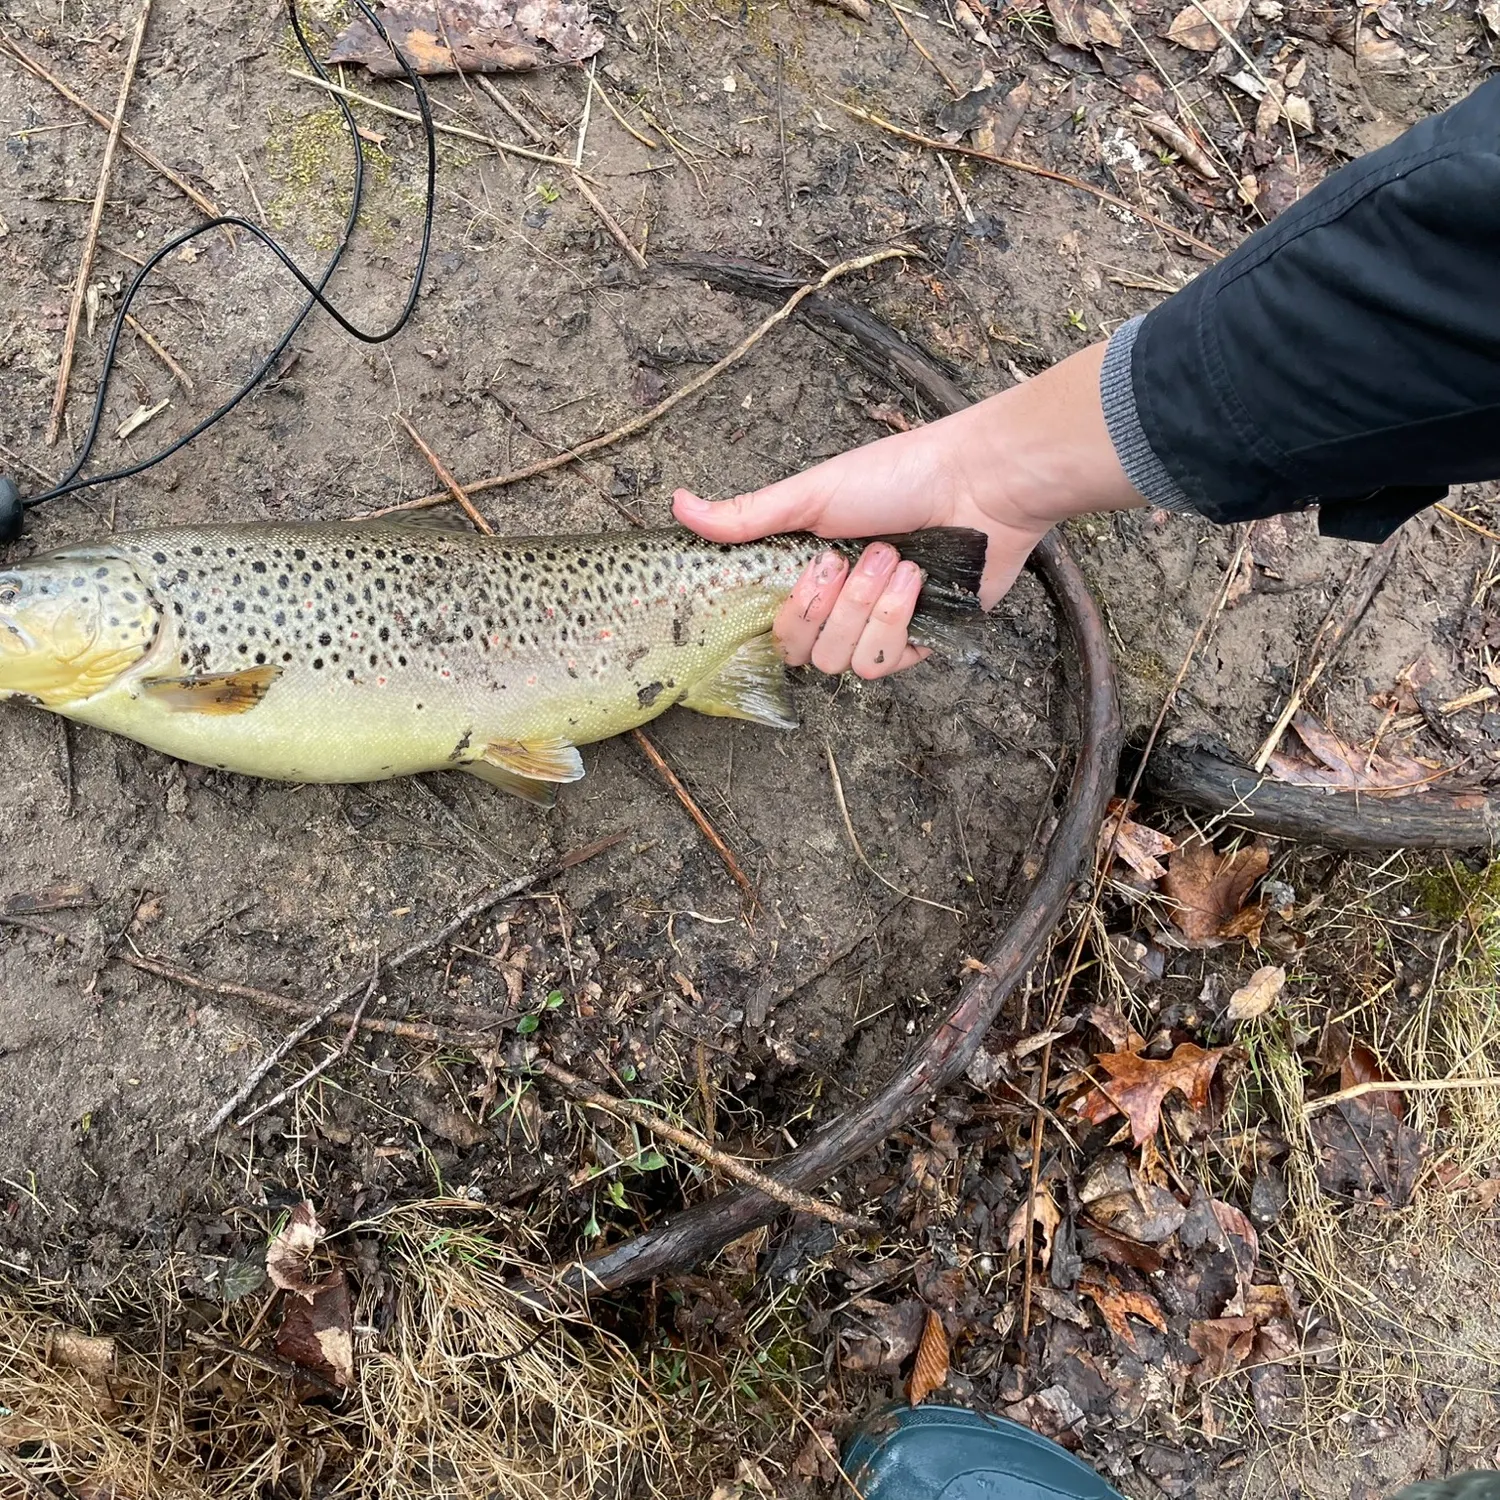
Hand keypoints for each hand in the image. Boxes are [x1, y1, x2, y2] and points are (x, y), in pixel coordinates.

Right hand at [673, 341, 1143, 678]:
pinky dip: (902, 621)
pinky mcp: (924, 642)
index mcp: (809, 576)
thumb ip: (748, 516)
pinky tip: (921, 581)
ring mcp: (882, 628)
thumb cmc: (899, 476)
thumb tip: (676, 505)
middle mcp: (841, 608)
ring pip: (848, 663)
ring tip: (901, 561)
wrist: (979, 484)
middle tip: (868, 553)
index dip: (794, 612)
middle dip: (840, 606)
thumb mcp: (812, 493)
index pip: (776, 632)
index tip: (819, 564)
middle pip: (809, 655)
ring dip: (874, 609)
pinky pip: (890, 664)